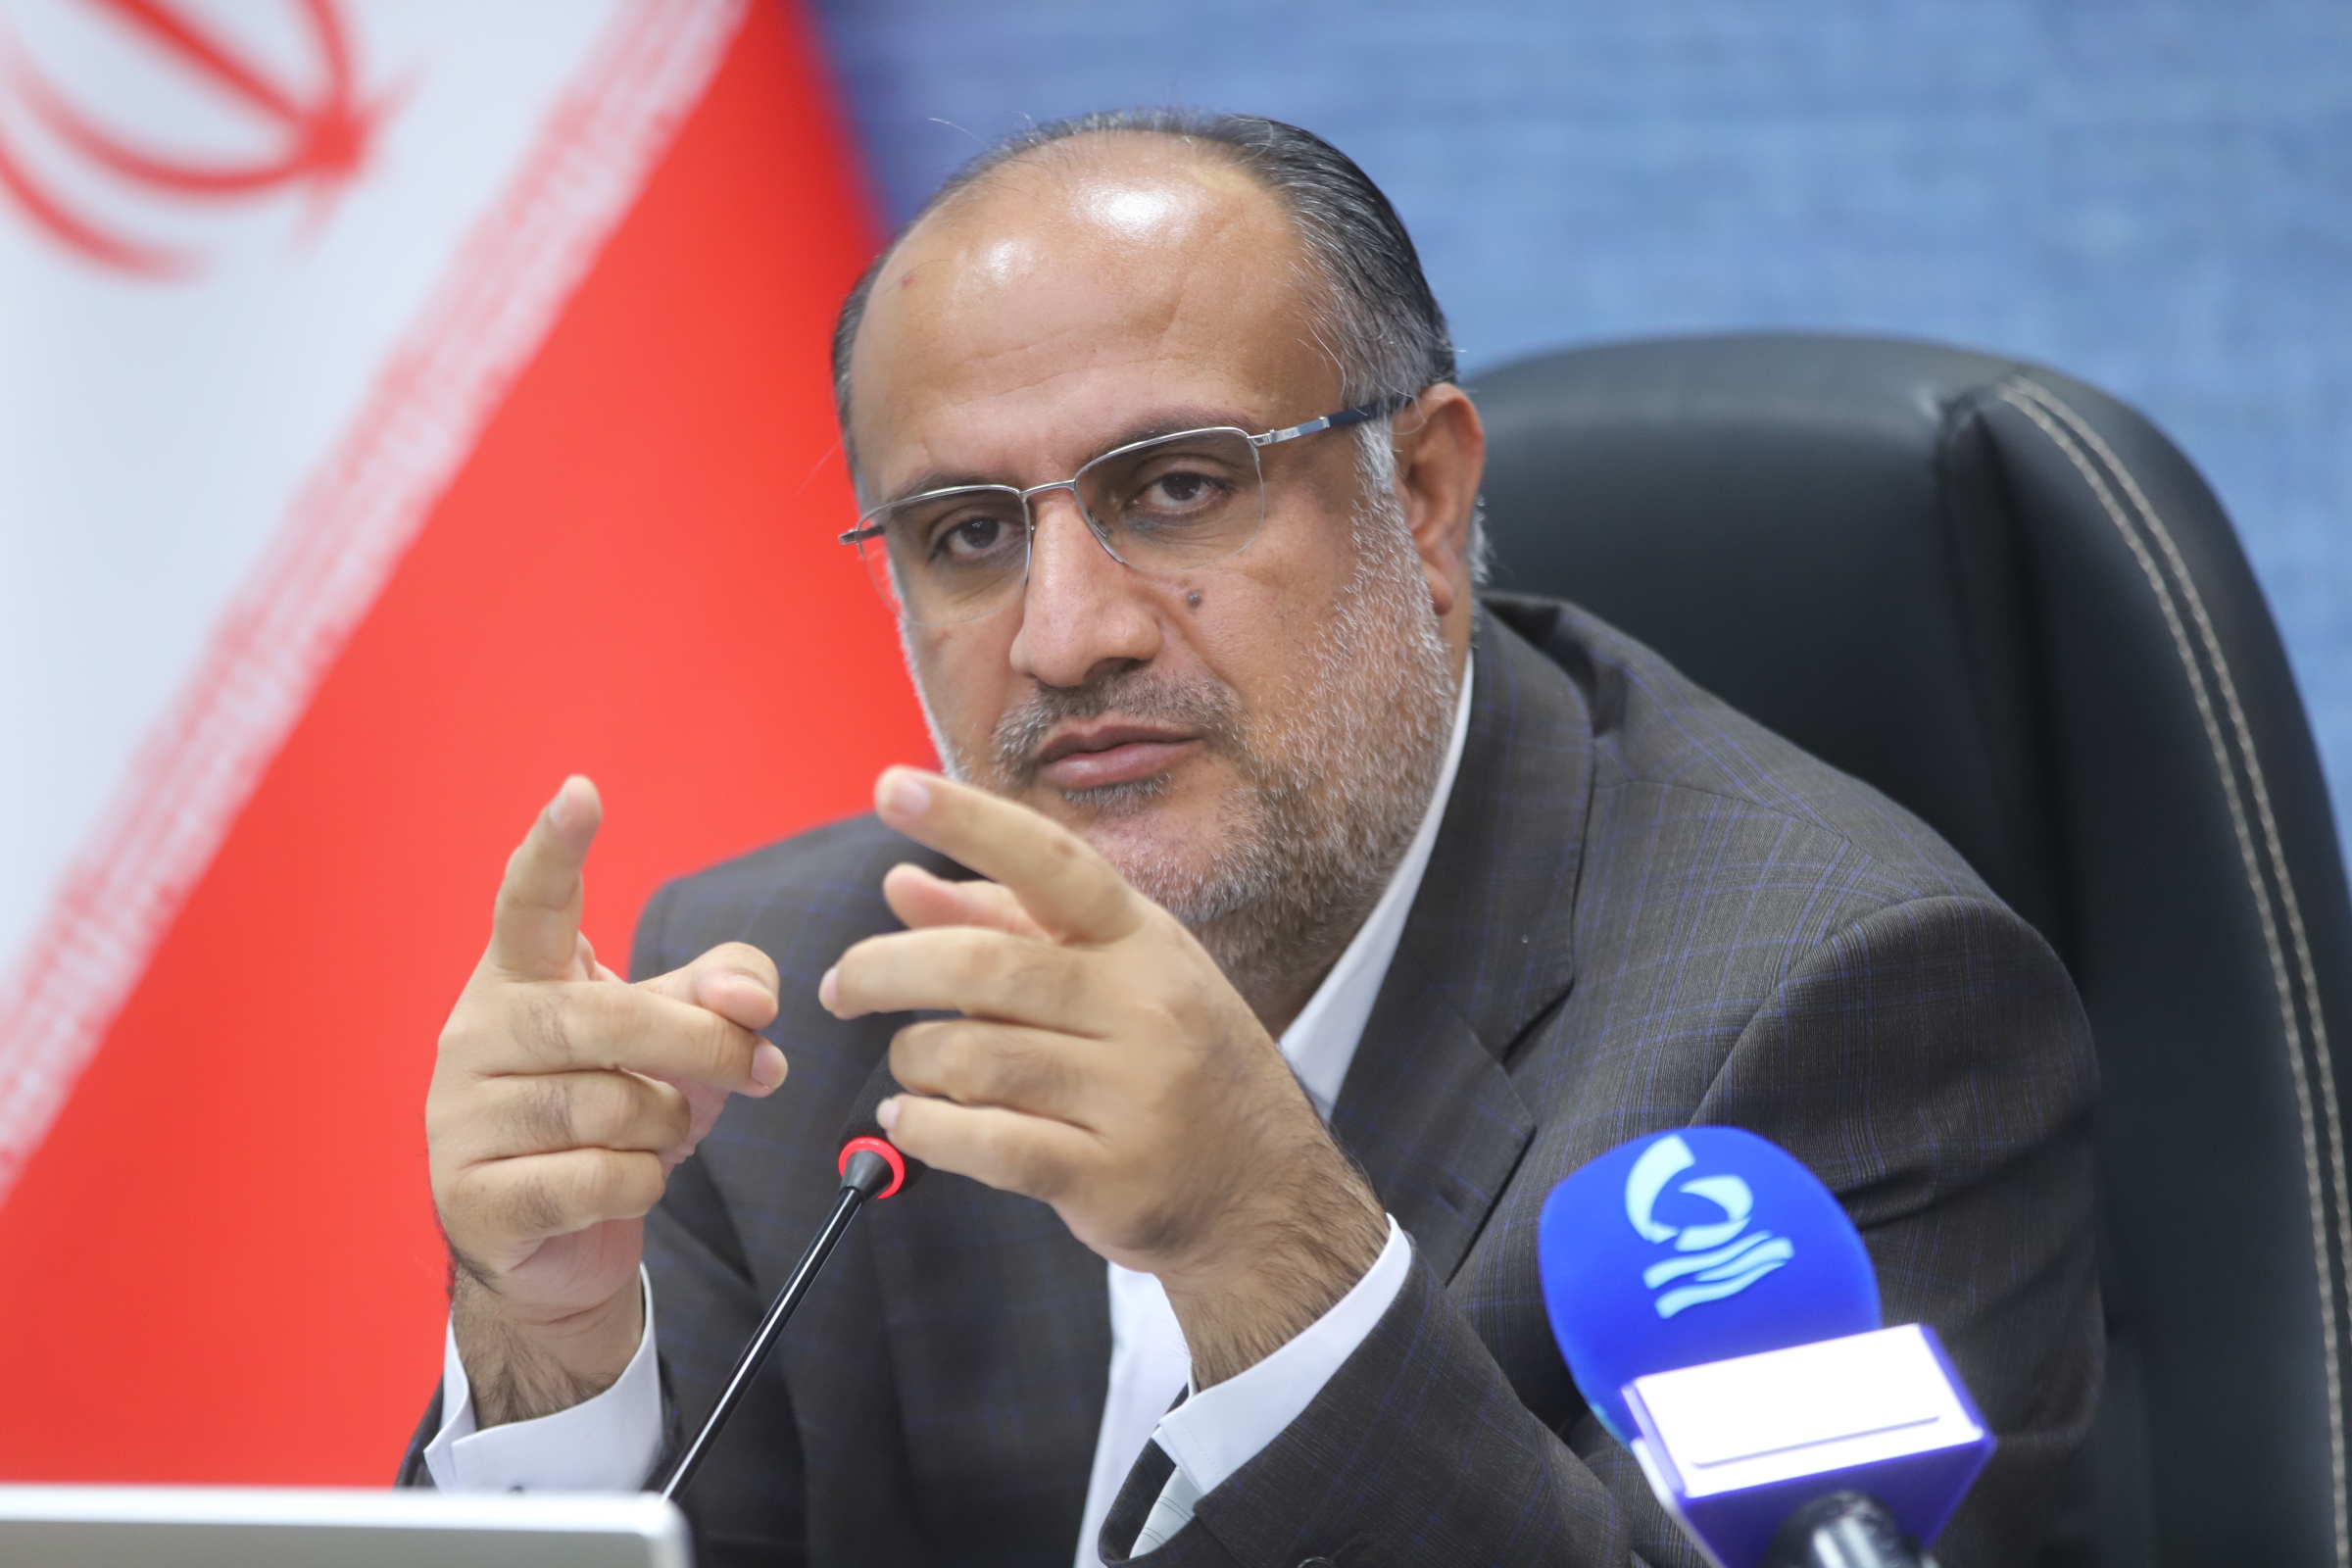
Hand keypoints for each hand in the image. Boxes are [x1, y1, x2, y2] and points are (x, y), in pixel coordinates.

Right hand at [427, 777, 786, 1424]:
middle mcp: (475, 1033)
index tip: (581, 791)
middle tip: (759, 1069)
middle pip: (605, 1016)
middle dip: (700, 1044)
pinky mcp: (472, 1197)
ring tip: (660, 1133)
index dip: (555, 847)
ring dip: (667, 1125)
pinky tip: (628, 1182)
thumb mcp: (681, 1039)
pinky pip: (593, 1177)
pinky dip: (641, 1183)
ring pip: (604, 1104)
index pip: (531, 900)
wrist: (556, 1242)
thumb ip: (723, 993)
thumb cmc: (619, 1113)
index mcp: (522, 976)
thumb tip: (750, 1001)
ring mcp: (460, 1116)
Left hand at [822, 767, 1387, 1386]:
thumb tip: (900, 885)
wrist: (1266, 1194)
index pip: (1049, 862)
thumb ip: (1007, 928)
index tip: (890, 787)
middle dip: (887, 970)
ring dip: (912, 1059)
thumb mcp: (1117, 977)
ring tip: (909, 1065)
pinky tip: (911, 1121)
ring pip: (973, 1058)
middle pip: (984, 968)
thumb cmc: (1177, 1065)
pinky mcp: (1109, 1177)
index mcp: (1144, 941)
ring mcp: (1133, 1095)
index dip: (966, 820)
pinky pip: (985, 1143)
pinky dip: (926, 1129)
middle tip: (842, 985)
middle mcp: (1145, 1007)